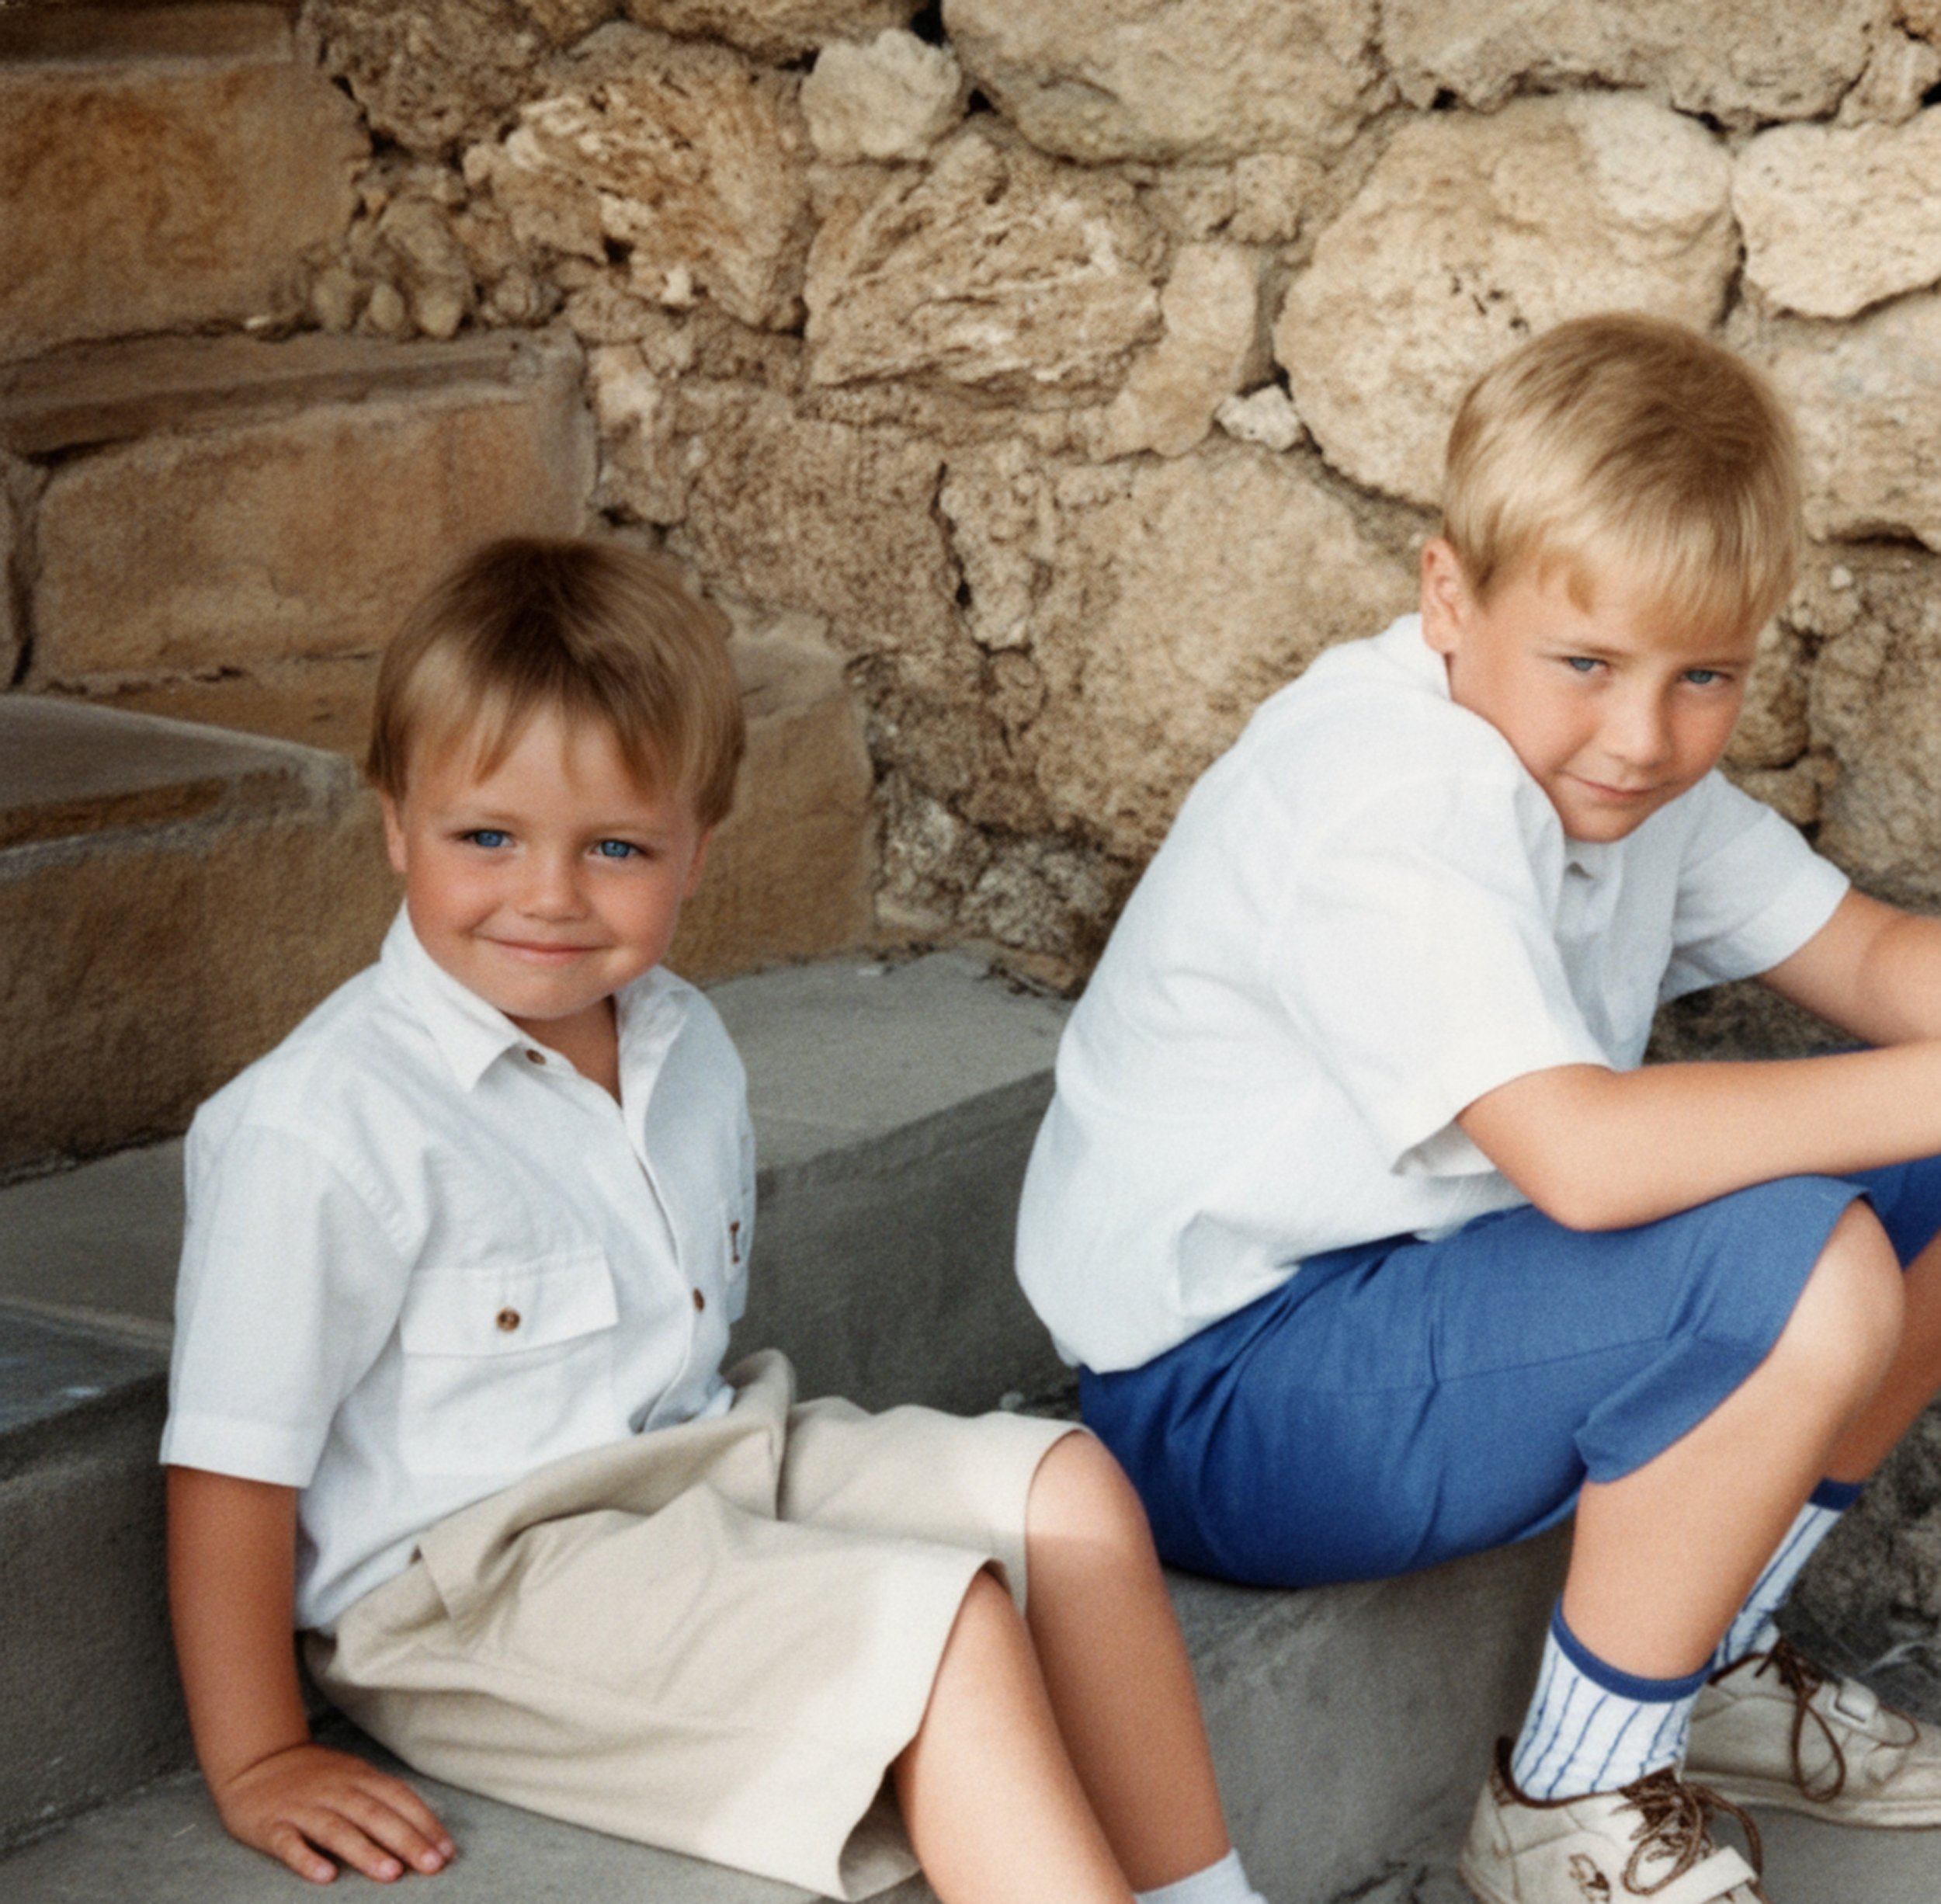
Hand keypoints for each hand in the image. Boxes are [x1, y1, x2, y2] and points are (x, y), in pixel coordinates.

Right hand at [210, 1741, 454, 1884]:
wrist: (256, 1763)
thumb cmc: (315, 1778)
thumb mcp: (353, 1777)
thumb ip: (382, 1800)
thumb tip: (423, 1829)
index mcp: (359, 1778)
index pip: (399, 1799)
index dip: (425, 1823)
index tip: (447, 1851)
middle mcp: (335, 1791)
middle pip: (375, 1815)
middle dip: (407, 1840)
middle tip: (432, 1865)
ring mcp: (303, 1808)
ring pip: (338, 1830)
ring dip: (366, 1851)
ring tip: (391, 1874)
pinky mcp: (272, 1826)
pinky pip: (290, 1844)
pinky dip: (307, 1859)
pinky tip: (325, 1876)